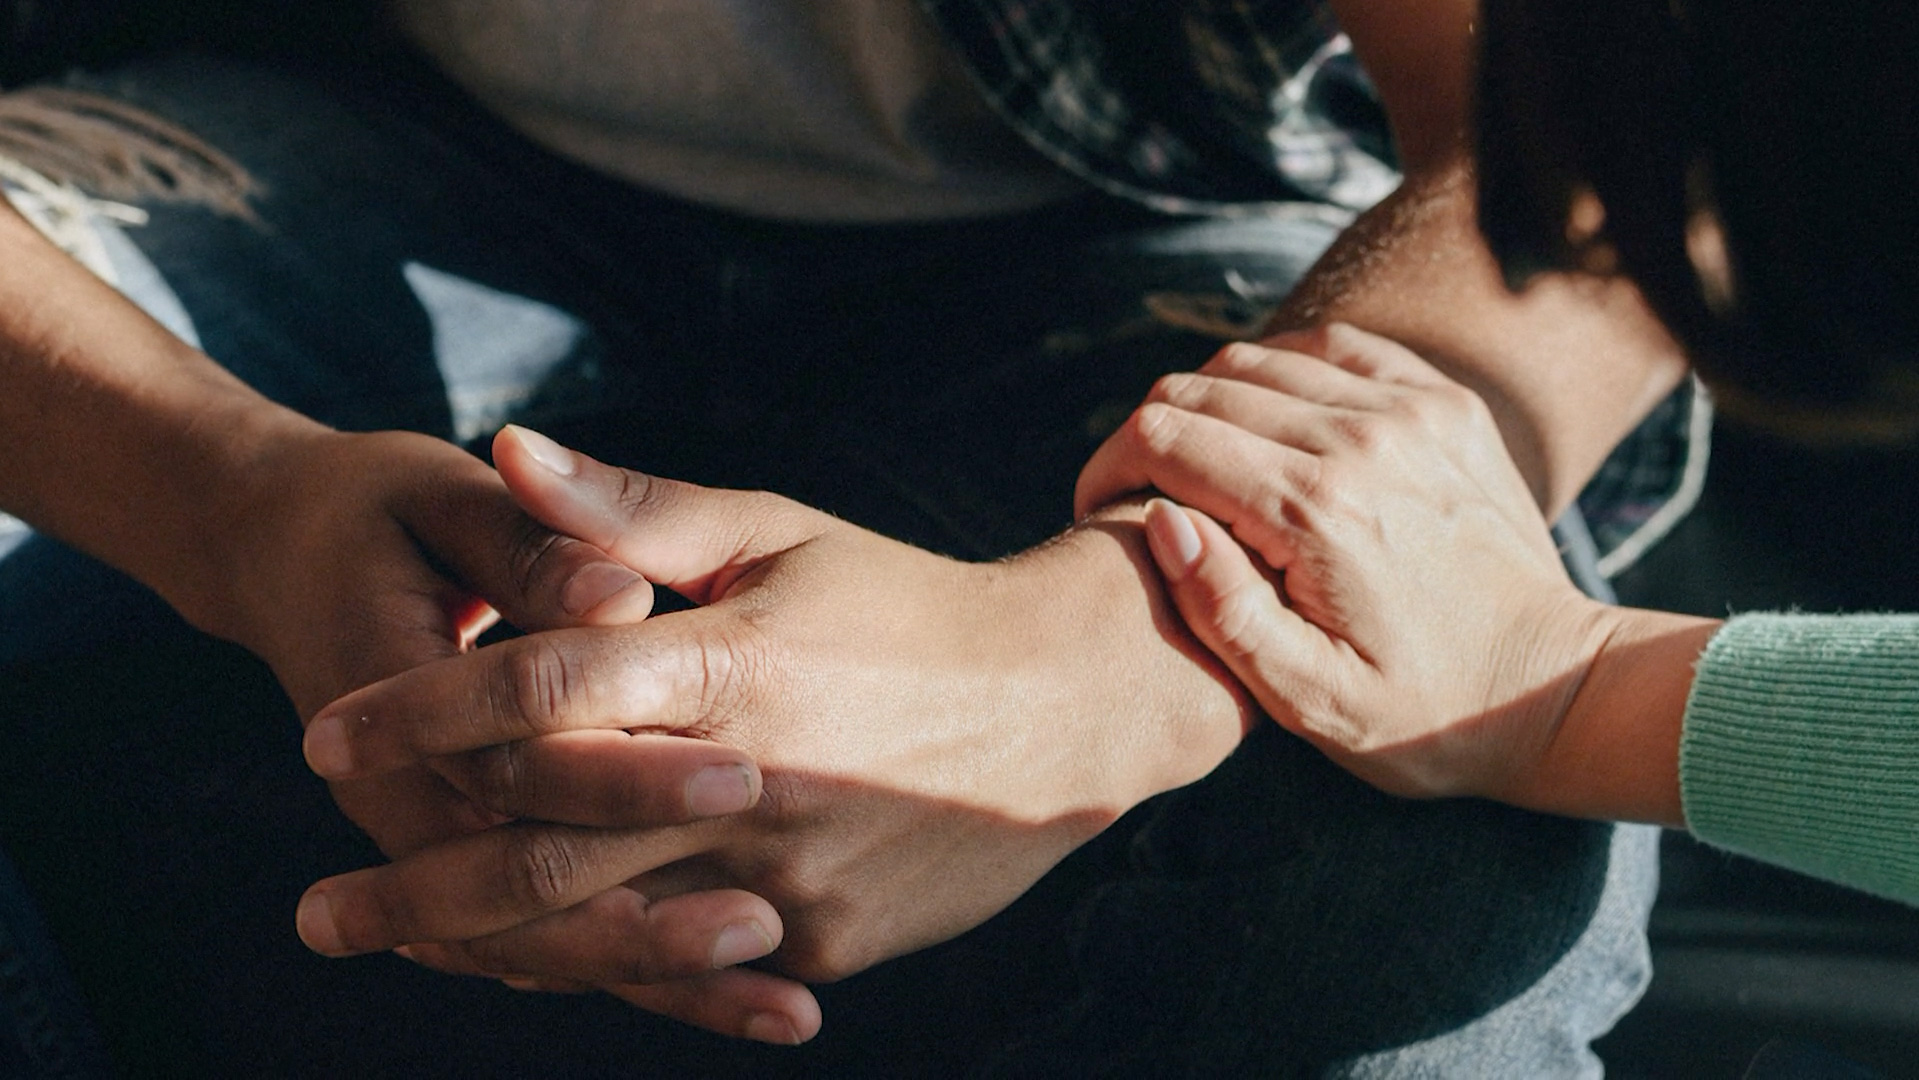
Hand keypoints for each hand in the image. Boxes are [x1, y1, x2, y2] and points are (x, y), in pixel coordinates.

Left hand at [291, 427, 1247, 1023]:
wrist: (1066, 708)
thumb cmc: (906, 604)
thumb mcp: (780, 535)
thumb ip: (634, 511)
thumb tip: (508, 446)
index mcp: (733, 662)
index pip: (541, 691)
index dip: (418, 712)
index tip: (321, 736)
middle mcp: (752, 780)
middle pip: (544, 845)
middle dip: (416, 883)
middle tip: (317, 912)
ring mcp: (790, 875)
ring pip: (602, 928)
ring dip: (482, 945)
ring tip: (393, 945)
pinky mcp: (823, 940)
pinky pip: (686, 964)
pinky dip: (602, 965)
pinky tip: (525, 966)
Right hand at [1075, 324, 1619, 802]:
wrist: (1553, 688)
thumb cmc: (1423, 715)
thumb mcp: (1309, 700)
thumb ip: (1223, 611)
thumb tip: (1162, 520)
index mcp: (1314, 511)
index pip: (1165, 438)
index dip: (1109, 467)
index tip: (1100, 512)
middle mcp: (1360, 438)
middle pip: (1202, 388)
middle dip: (1148, 436)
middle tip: (1141, 496)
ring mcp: (1409, 409)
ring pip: (1259, 360)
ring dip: (1210, 405)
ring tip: (1202, 470)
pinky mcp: (1442, 402)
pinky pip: (1333, 348)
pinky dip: (1282, 373)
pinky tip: (1272, 428)